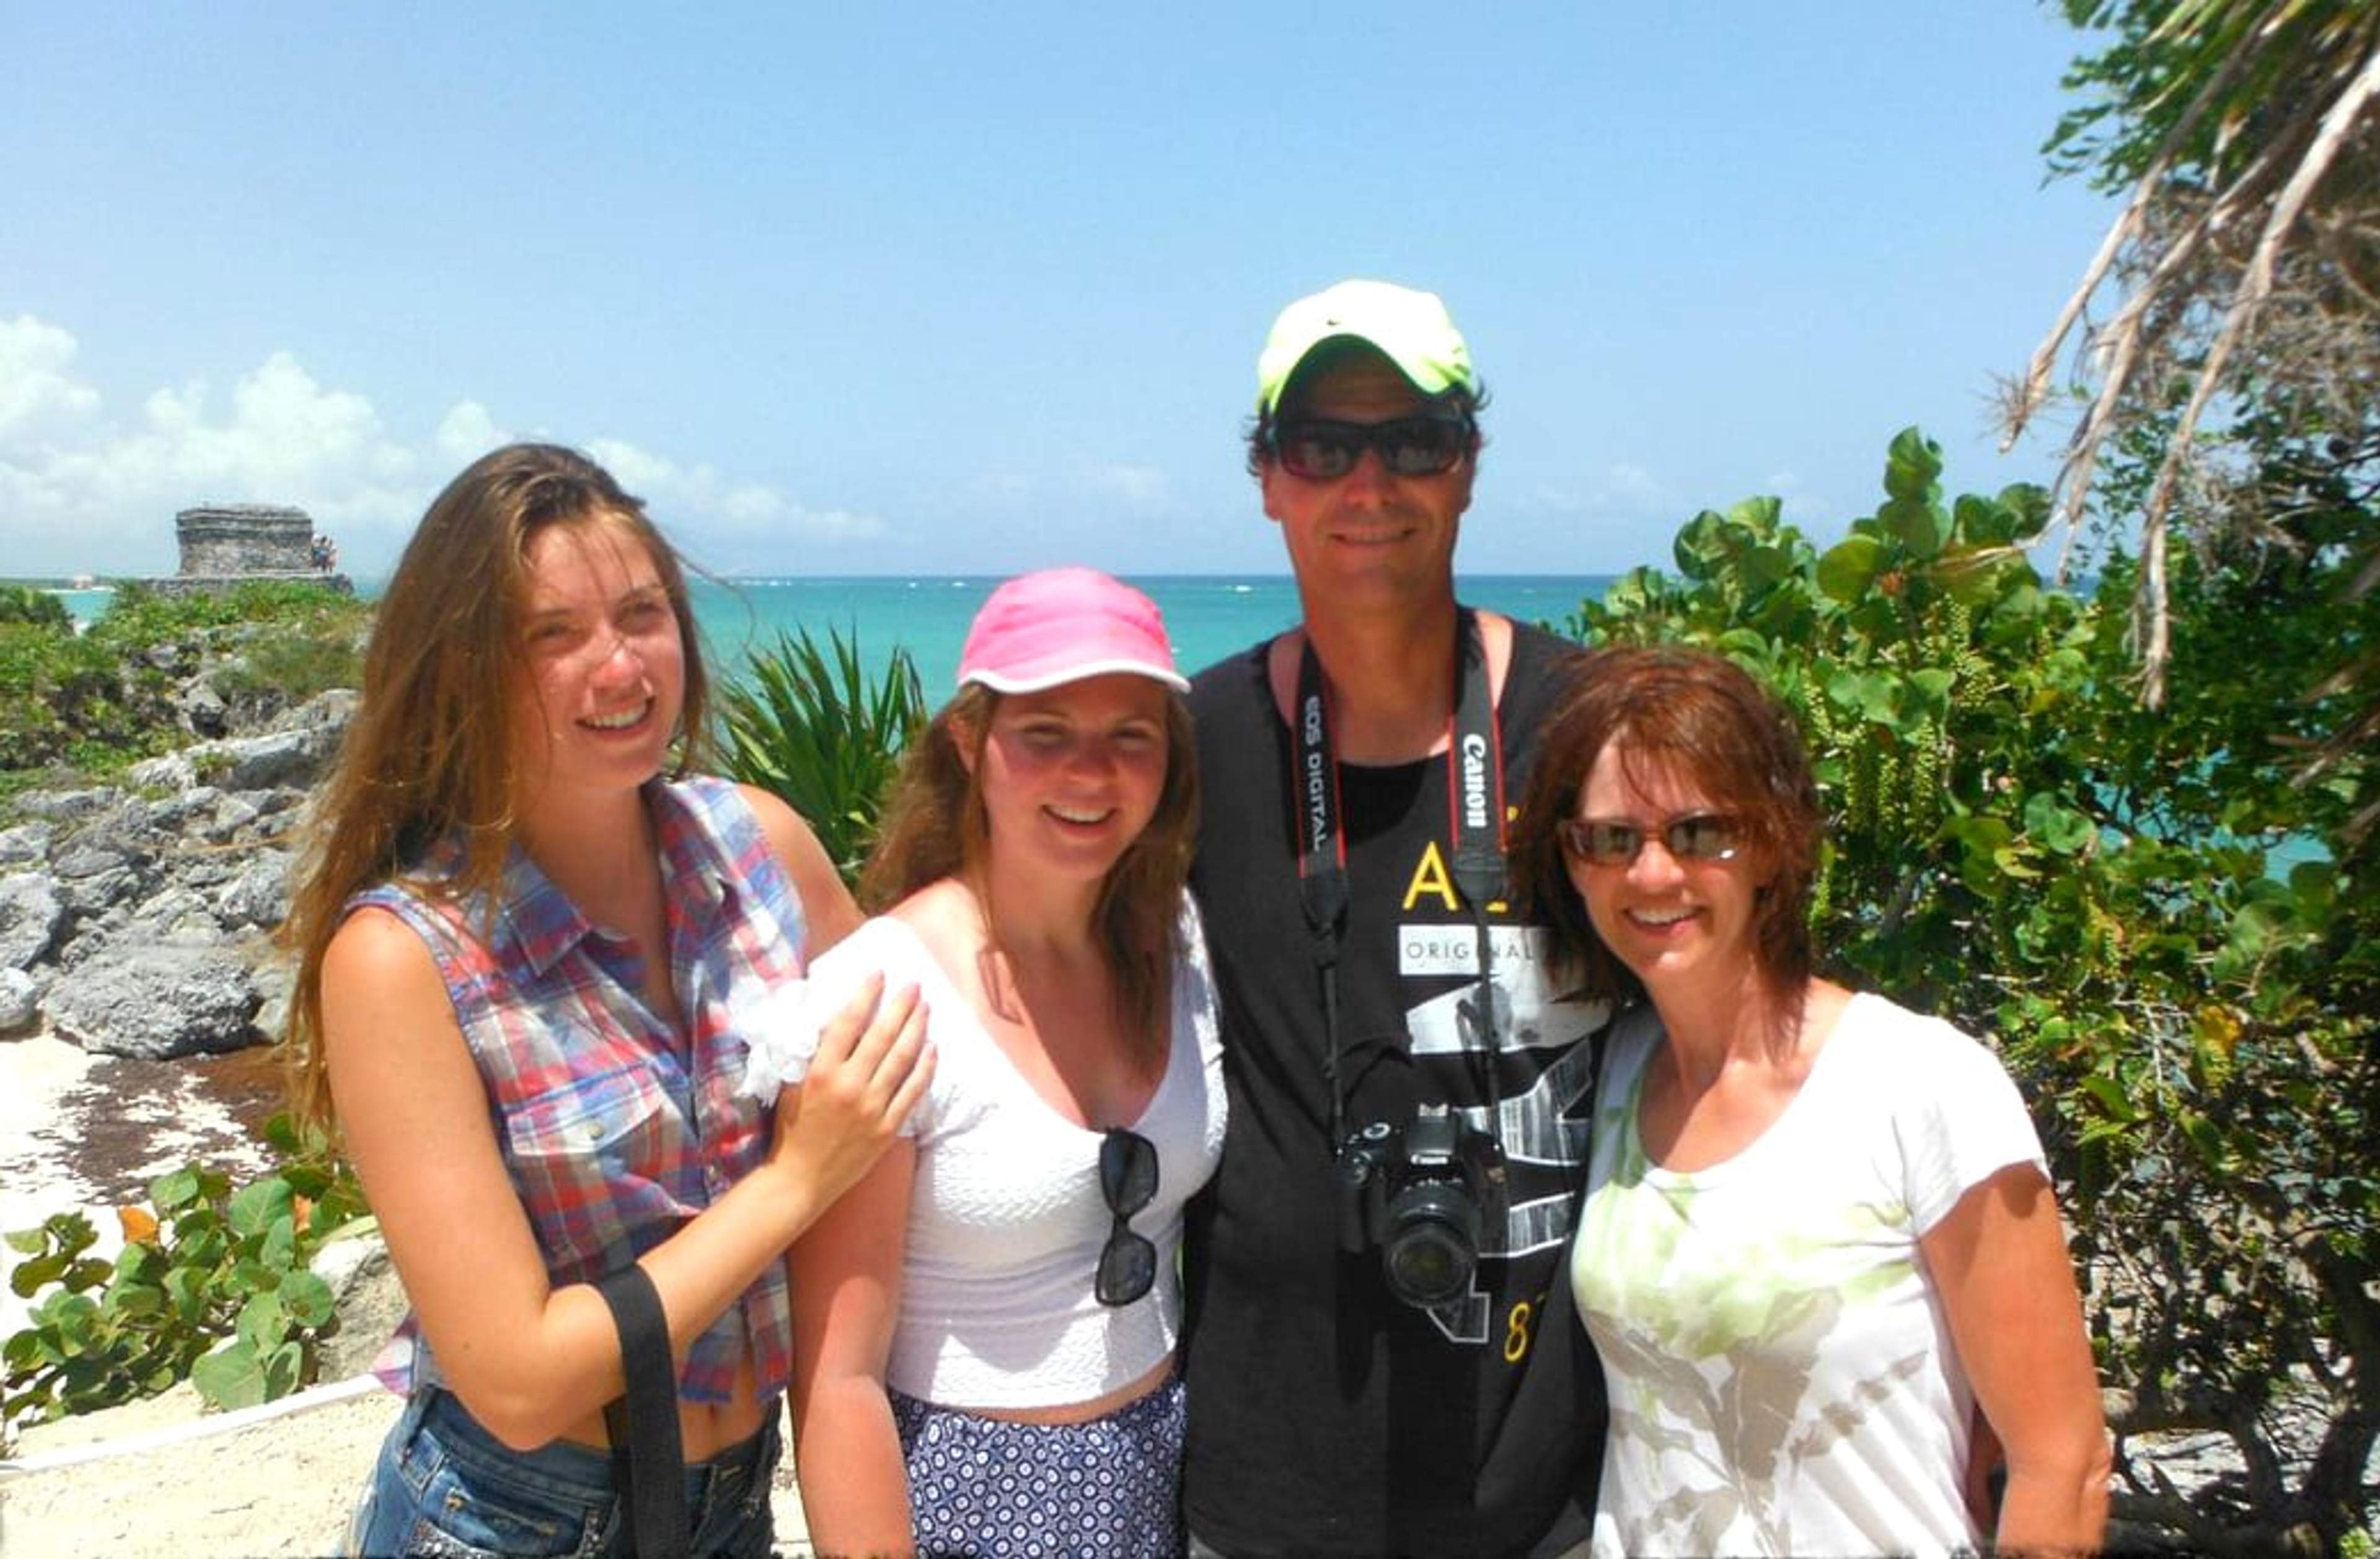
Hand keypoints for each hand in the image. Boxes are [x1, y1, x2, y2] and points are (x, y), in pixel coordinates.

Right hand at [769, 974, 931, 1208]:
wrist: (801, 1180)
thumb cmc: (792, 1130)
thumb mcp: (793, 1085)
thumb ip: (813, 1054)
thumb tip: (836, 1021)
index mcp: (821, 1072)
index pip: (848, 1022)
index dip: (866, 995)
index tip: (879, 975)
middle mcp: (849, 1086)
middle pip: (882, 1035)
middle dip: (900, 1005)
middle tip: (914, 985)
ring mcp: (872, 1107)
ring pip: (902, 1058)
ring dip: (917, 1028)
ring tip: (926, 1007)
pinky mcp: (888, 1127)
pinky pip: (913, 1091)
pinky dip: (925, 1067)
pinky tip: (933, 1047)